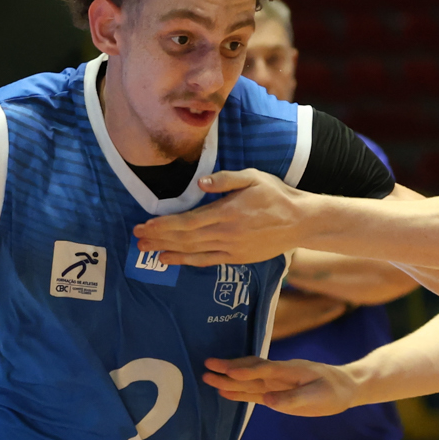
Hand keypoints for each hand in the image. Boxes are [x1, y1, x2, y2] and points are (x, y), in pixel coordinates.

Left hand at [132, 171, 307, 267]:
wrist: (301, 222)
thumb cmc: (276, 195)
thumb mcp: (254, 178)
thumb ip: (227, 179)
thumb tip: (201, 183)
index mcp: (228, 213)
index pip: (188, 222)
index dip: (165, 225)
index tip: (145, 224)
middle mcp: (227, 234)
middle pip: (185, 238)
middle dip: (159, 238)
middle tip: (137, 238)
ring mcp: (231, 249)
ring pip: (193, 252)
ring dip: (168, 251)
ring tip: (147, 250)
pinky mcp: (236, 258)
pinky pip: (206, 261)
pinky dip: (186, 261)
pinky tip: (170, 259)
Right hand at [201, 355, 359, 416]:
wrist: (345, 387)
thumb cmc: (334, 390)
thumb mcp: (318, 396)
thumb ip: (293, 399)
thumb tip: (268, 401)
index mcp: (290, 370)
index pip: (264, 370)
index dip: (246, 371)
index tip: (227, 371)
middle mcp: (279, 374)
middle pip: (250, 370)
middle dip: (228, 369)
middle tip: (206, 366)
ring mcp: (276, 382)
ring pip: (249, 380)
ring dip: (229, 379)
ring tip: (207, 378)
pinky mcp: (276, 393)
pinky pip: (254, 391)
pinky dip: (239, 391)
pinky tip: (225, 391)